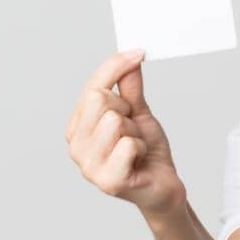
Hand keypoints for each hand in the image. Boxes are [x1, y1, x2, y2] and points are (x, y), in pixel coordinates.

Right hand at [65, 49, 186, 218]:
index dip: (115, 67)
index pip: (92, 87)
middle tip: (134, 130)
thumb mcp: (138, 113)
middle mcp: (76, 146)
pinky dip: (141, 148)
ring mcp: (88, 166)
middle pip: (99, 100)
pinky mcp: (108, 180)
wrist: (163, 186)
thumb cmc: (147, 152)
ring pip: (114, 121)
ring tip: (136, 148)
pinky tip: (139, 161)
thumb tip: (130, 57)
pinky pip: (128, 143)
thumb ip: (129, 88)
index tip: (138, 53)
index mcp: (77, 128)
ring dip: (136, 132)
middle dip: (127, 110)